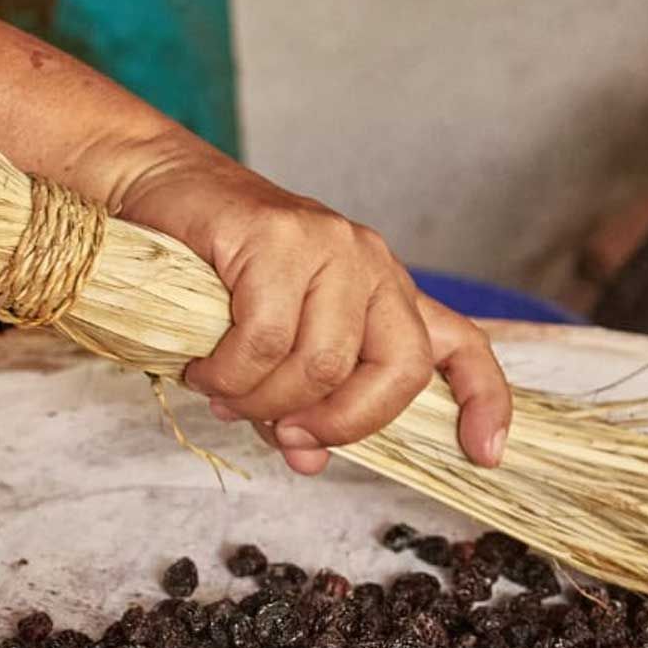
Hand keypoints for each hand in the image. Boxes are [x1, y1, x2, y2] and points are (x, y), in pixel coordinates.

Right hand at [112, 138, 511, 474]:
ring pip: (320, 363)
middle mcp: (373, 265)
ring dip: (264, 401)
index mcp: (385, 293)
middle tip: (286, 435)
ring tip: (222, 393)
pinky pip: (263, 338)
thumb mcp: (272, 345)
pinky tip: (203, 369)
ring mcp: (330, 244)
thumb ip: (300, 401)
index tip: (485, 452)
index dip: (484, 400)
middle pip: (392, 371)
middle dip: (341, 423)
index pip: (460, 345)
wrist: (162, 187)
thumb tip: (310, 460)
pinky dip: (229, 374)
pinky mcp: (278, 235)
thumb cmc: (219, 271)